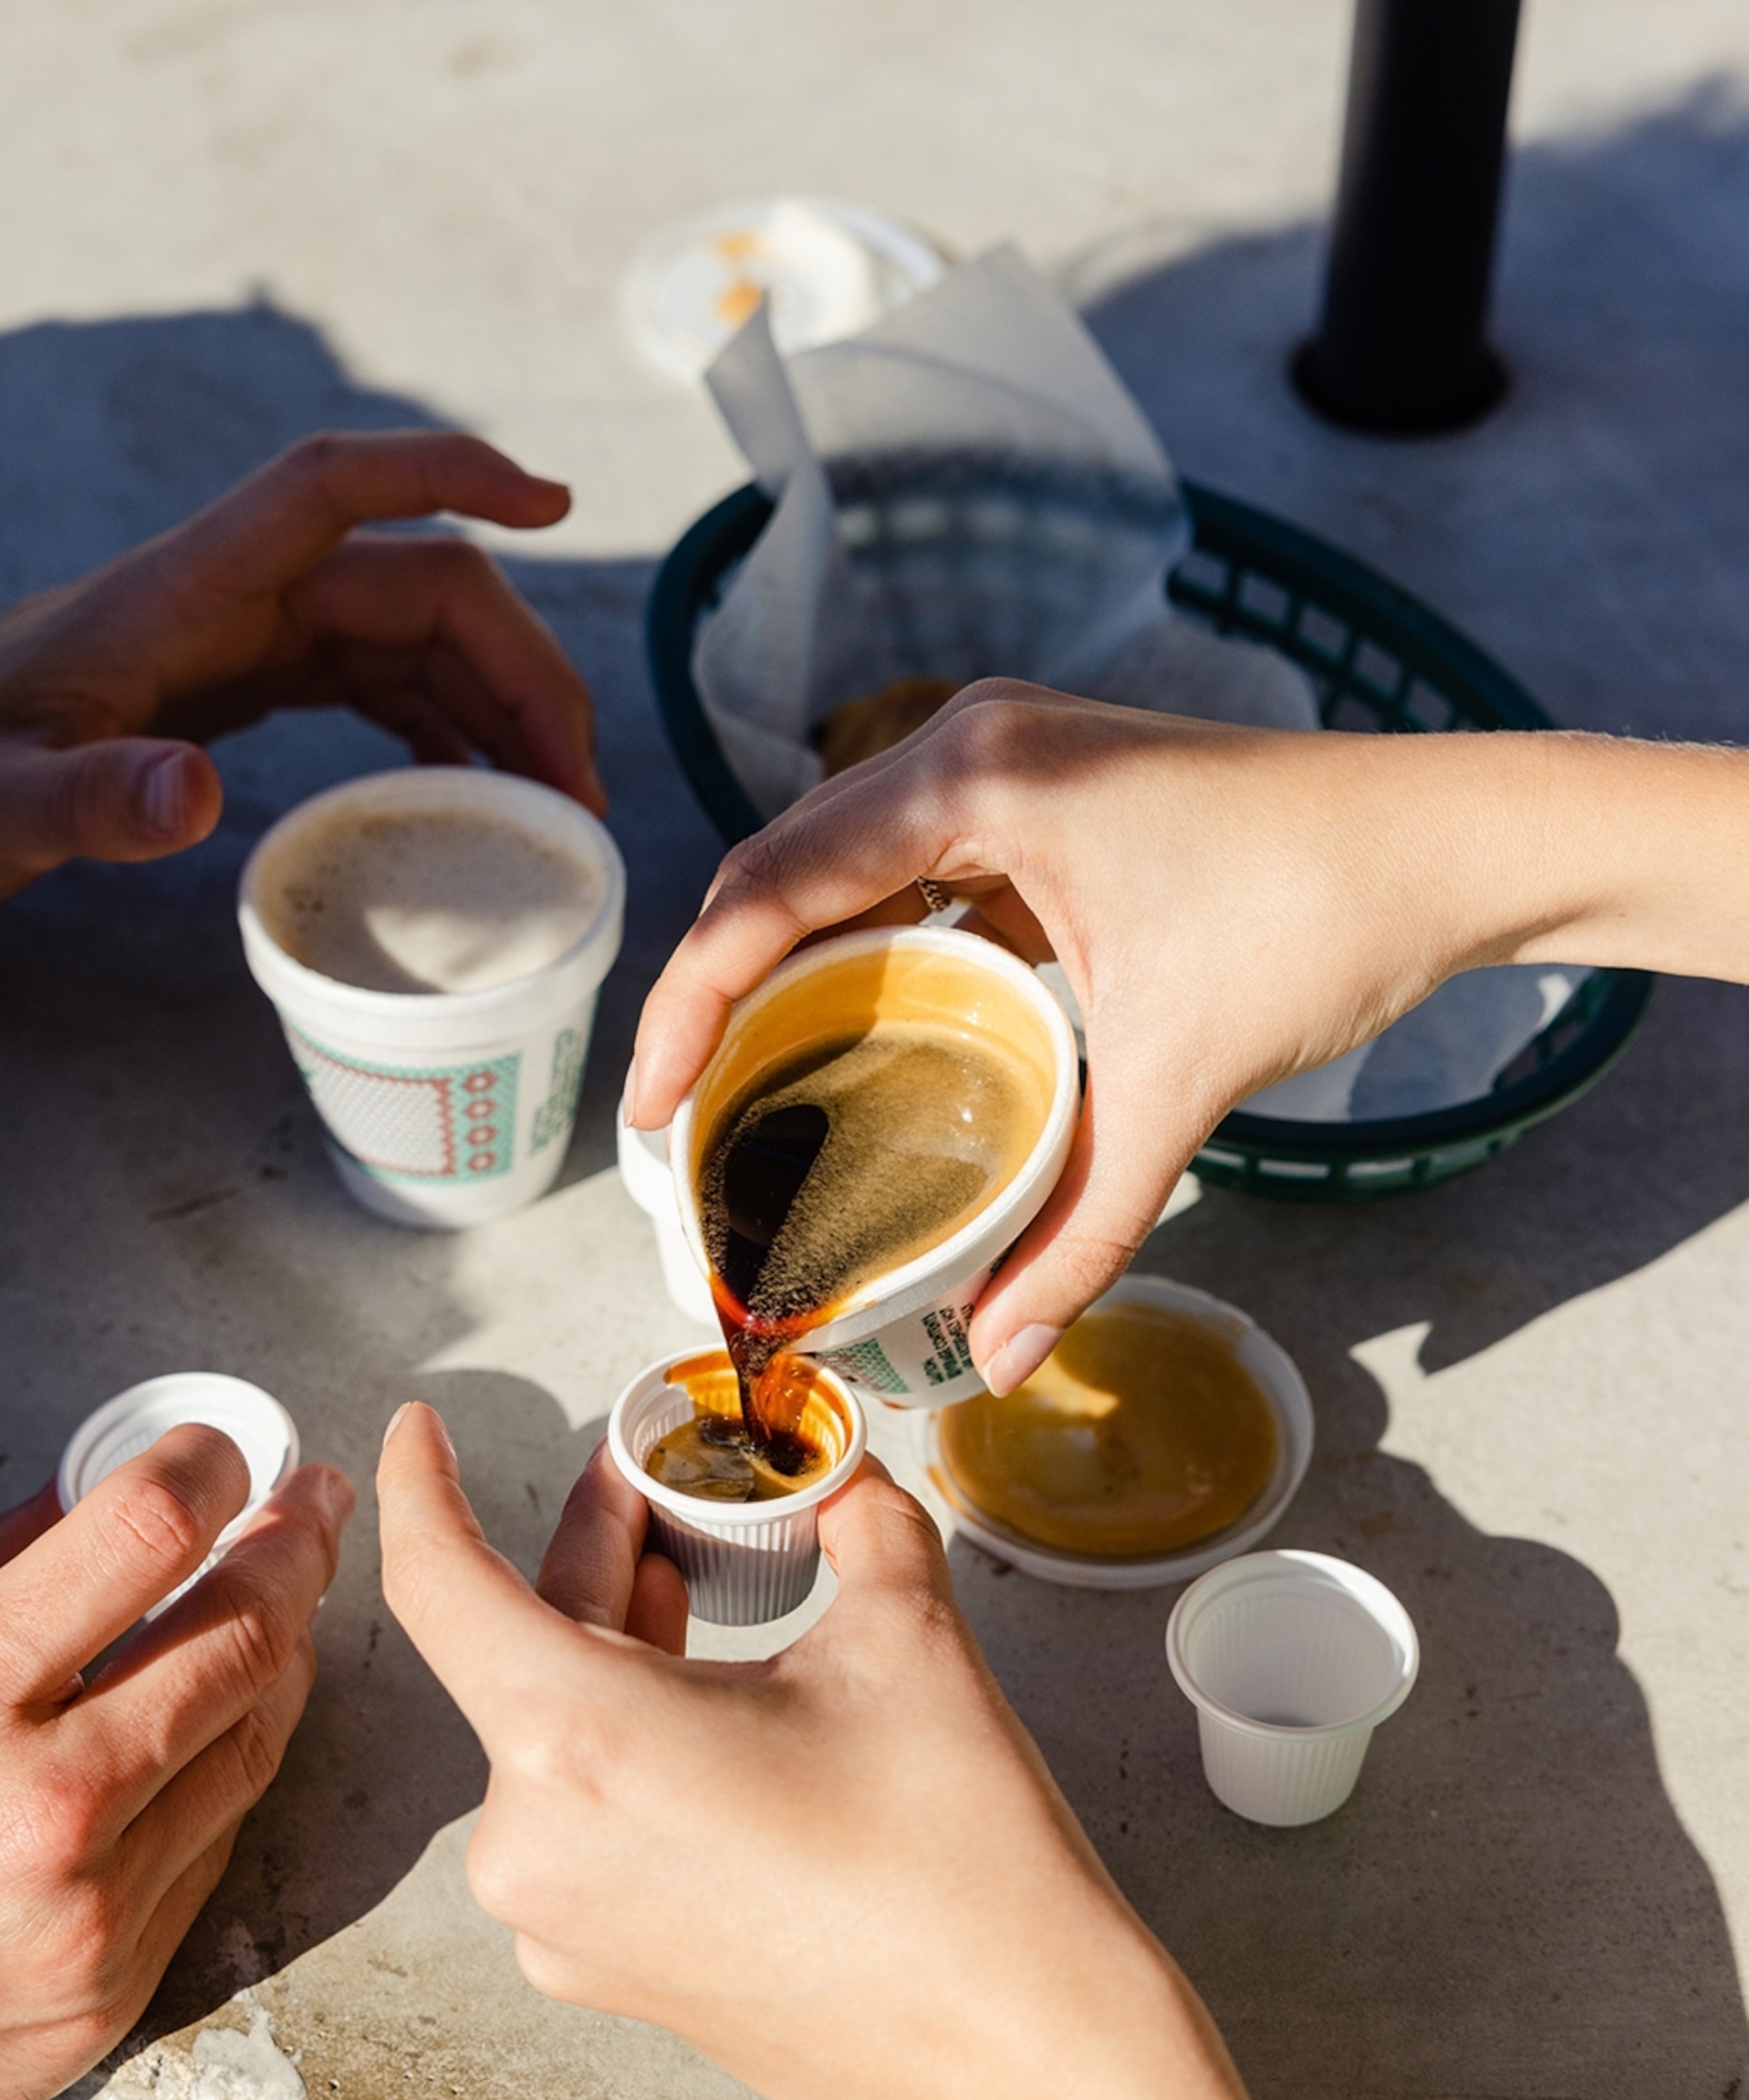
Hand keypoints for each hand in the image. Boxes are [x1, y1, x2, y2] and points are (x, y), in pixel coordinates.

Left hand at [0, 429, 604, 925]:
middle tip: (579, 789)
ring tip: (557, 809)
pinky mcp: (239, 682)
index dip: (451, 474)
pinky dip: (445, 727)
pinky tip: (481, 790)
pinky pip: (374, 682)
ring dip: (499, 708)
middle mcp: (229, 596)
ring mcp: (241, 636)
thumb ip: (89, 799)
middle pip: (418, 582)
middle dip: (519, 665)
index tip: (553, 504)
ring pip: (412, 636)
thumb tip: (193, 797)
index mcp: (184, 590)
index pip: (336, 486)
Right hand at [0, 1428, 351, 2099]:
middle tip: (313, 1500)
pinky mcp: (116, 1986)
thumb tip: (92, 1495)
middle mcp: (38, 1807)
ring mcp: (92, 1909)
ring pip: (255, 1739)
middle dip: (295, 1547)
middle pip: (240, 1636)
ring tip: (289, 1594)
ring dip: (287, 1650)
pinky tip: (233, 1712)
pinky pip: (216, 1839)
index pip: (140, 1537)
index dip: (204, 1469)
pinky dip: (235, 1759)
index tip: (222, 1452)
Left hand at [376, 1405, 1135, 2099]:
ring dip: (621, 1650)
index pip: (441, 1586)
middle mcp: (535, 1846)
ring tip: (716, 1586)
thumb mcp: (908, 1638)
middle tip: (671, 1484)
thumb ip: (857, 1520)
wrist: (1021, 2063)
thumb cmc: (959, 1869)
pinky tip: (727, 1709)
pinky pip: (585, 1820)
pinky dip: (634, 1745)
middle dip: (599, 1557)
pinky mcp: (607, 1972)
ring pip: (557, 1737)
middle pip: (522, 1653)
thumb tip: (839, 1474)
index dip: (419, 1489)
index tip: (419, 1433)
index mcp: (577, 1744)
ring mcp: (563, 1925)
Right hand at [626, 686, 1628, 1390]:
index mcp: (976, 778)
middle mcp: (973, 744)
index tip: (647, 1112)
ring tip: (742, 1090)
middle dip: (718, 994)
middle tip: (680, 1121)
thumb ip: (1081, 1228)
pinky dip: (868, 952)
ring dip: (787, 970)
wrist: (1453, 841)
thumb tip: (999, 1356)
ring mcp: (1010, 760)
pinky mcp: (1046, 796)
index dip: (687, 1006)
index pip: (769, 890)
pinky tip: (856, 1041)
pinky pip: (911, 870)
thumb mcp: (1178, 1083)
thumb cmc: (1324, 912)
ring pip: (841, 867)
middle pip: (783, 870)